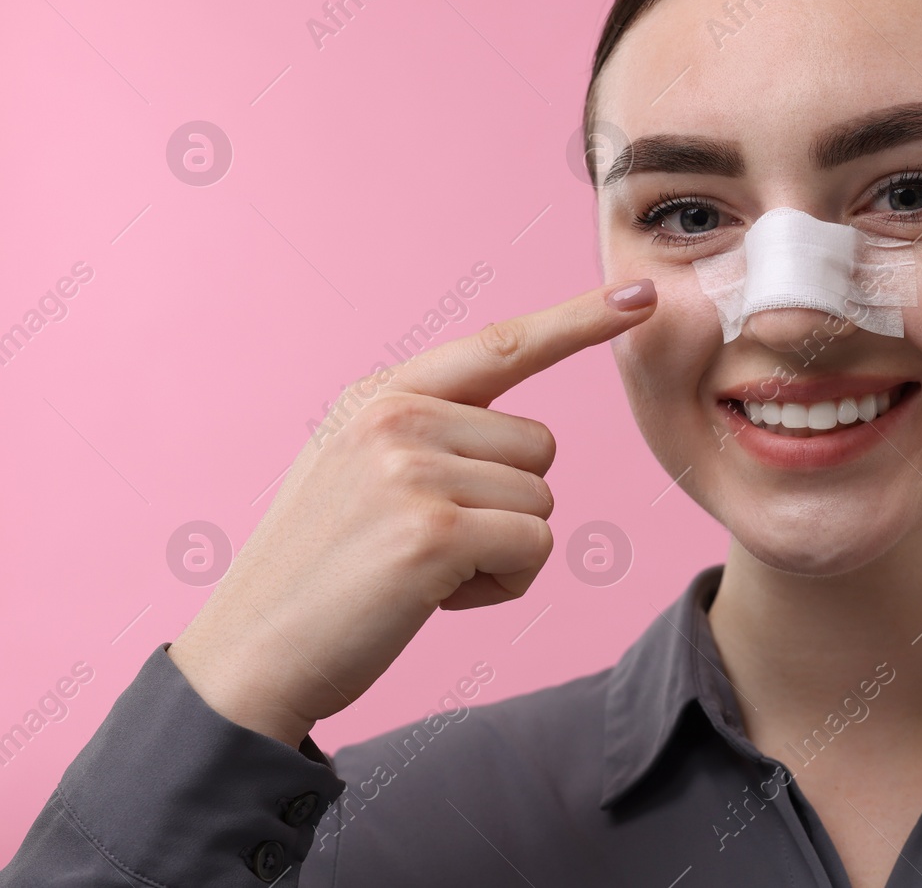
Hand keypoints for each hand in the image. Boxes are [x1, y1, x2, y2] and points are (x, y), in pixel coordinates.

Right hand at [167, 280, 656, 747]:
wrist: (248, 658)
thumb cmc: (320, 575)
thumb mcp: (356, 471)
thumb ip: (427, 433)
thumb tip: (521, 433)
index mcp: (380, 395)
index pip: (502, 344)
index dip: (578, 321)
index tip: (639, 296)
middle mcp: (396, 416)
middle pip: (539, 447)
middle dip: (505, 506)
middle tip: (424, 544)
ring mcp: (412, 468)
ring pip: (541, 500)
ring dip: (502, 551)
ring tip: (420, 571)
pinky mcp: (434, 530)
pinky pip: (534, 547)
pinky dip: (501, 585)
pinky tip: (432, 598)